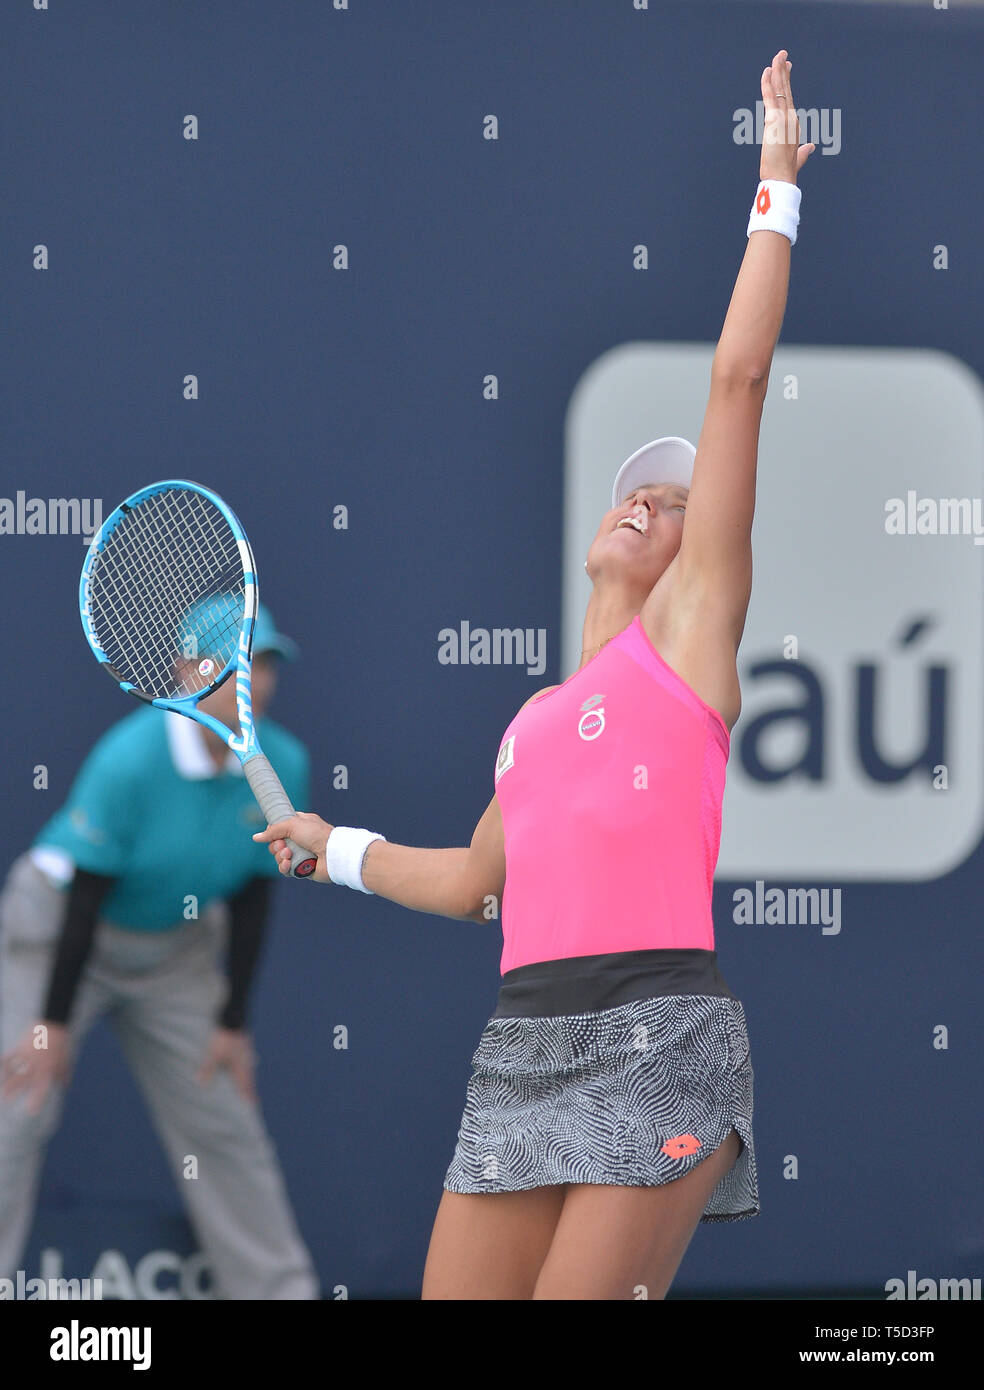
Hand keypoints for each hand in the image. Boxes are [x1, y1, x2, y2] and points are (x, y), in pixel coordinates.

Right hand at [0, 1021, 70, 1115]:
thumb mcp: (66, 1060)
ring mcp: (27, 1056)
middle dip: (13, 1090)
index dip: (37, 1100)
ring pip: (13, 1070)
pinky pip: (9, 1056)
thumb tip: (65, 1087)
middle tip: (5, 1101)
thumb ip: (64, 1075)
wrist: (54, 1024)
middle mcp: (36, 1065)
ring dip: (4, 1079)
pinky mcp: (20, 1048)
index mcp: (48, 1070)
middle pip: (22, 1080)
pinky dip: (1, 1062)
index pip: (42, 1088)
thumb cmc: (61, 1044)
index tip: (30, 1111)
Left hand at [196, 1027, 257, 1103]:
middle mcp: (246, 1061)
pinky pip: (246, 1058)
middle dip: (250, 1089)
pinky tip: (247, 1060)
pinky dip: (246, 1064)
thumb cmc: (224, 1037)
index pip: (246, 1086)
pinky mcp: (244, 1043)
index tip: (254, 1106)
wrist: (233, 1016)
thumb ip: (208, 1069)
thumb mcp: (213, 1054)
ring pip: (249, 1068)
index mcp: (240, 1067)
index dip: (249, 1097)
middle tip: (254, 1098)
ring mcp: (246, 1052)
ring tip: (250, 1082)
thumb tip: (201, 1084)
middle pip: (249, 1079)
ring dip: (249, 1077)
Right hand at [253, 811, 334, 882]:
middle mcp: (299, 840)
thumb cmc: (317, 834)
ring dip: (281, 857)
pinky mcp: (301, 868)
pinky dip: (284, 867)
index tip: (274, 832)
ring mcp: (300, 854)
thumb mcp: (293, 824)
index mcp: (299, 825)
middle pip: (276, 844)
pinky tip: (289, 864)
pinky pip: (285, 869)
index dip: (273, 832)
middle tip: (284, 845)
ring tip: (289, 854)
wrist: (332, 853)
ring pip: (279, 858)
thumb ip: (273, 830)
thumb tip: (256, 837)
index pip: (279, 828)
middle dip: (276, 846)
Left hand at [760, 49, 813, 183]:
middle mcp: (790, 117)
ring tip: (777, 55)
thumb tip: (811, 148)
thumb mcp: (796, 158)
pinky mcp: (774, 120)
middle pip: (786, 89)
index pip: (789, 98)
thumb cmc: (786, 171)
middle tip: (782, 55)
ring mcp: (783, 117)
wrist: (783, 177)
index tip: (785, 69)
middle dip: (783, 70)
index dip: (786, 82)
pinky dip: (767, 83)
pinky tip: (766, 70)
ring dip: (777, 70)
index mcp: (793, 124)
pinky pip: (769, 97)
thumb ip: (804, 152)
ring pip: (780, 89)